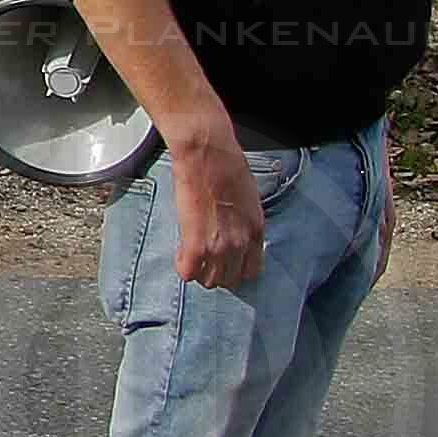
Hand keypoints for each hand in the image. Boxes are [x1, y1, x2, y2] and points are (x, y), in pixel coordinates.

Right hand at [166, 129, 267, 290]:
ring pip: (210, 280)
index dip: (235, 268)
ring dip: (199, 272)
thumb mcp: (249, 200)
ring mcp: (219, 246)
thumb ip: (244, 222)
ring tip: (191, 257)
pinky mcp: (196, 243)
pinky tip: (181, 255)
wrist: (208, 155)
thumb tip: (233, 229)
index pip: (251, 271)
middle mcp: (241, 244)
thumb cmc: (227, 167)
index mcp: (256, 232)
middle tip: (204, 260)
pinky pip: (189, 272)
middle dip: (216, 273)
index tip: (224, 262)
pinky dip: (183, 267)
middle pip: (230, 279)